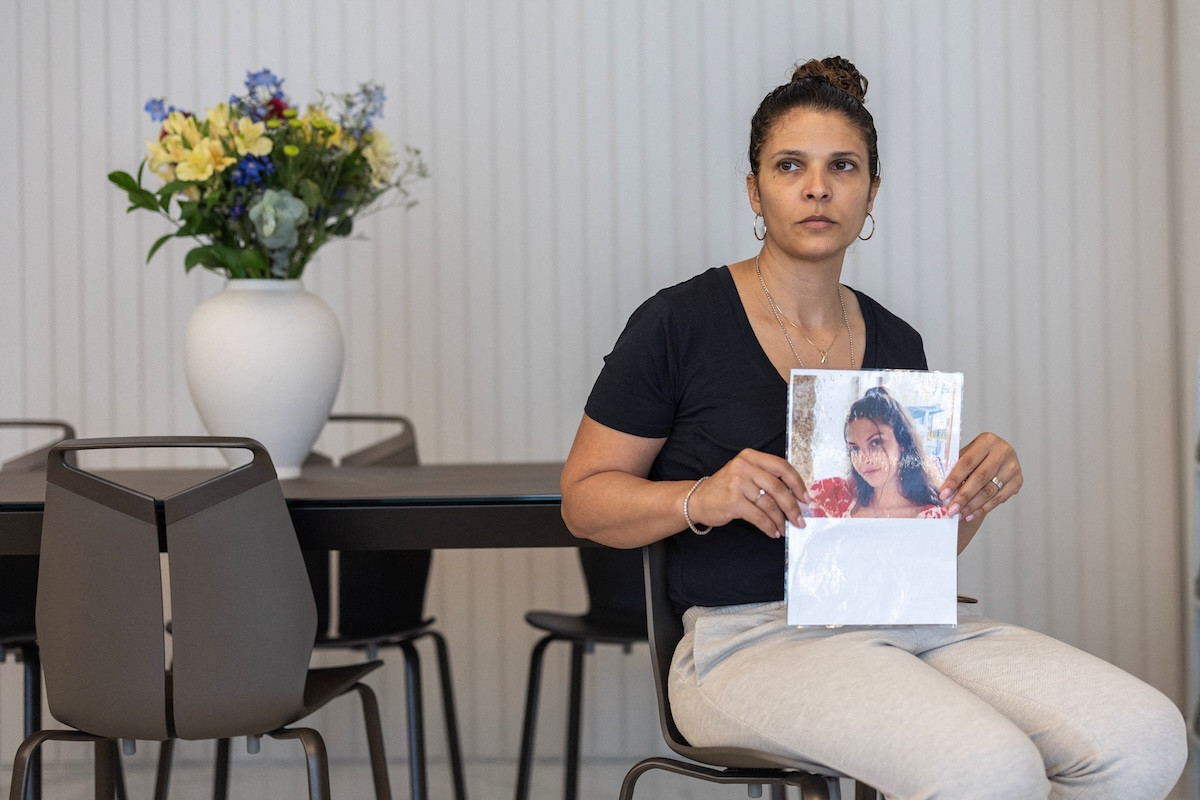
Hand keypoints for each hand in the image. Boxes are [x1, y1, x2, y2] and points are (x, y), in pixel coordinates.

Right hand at [687, 449, 807, 538]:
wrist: (698, 499)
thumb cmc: (726, 489)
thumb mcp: (744, 473)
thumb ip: (766, 478)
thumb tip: (795, 497)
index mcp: (750, 456)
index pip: (782, 467)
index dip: (797, 484)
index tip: (806, 498)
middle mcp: (744, 466)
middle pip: (778, 487)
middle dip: (792, 507)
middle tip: (800, 520)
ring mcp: (737, 483)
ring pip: (769, 504)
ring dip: (780, 520)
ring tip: (784, 528)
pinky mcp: (733, 501)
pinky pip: (759, 517)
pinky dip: (769, 527)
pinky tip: (773, 532)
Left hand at [938, 432, 1021, 522]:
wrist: (997, 457)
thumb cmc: (975, 456)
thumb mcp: (966, 454)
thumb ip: (955, 467)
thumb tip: (938, 487)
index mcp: (987, 441)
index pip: (968, 462)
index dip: (954, 479)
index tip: (943, 494)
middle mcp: (1003, 452)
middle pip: (980, 478)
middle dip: (963, 496)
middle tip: (950, 510)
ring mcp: (1013, 467)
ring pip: (989, 491)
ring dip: (972, 505)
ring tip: (958, 514)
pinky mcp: (1017, 482)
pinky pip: (998, 499)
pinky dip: (983, 509)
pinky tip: (970, 514)